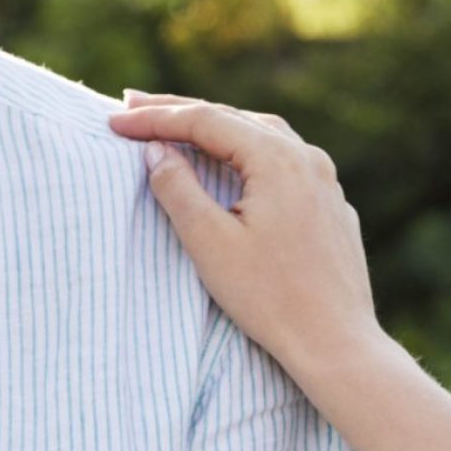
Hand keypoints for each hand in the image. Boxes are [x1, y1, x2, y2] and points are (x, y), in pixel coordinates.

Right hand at [107, 92, 383, 389]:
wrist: (337, 343)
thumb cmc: (271, 298)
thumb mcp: (210, 243)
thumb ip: (178, 189)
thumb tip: (155, 151)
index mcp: (276, 158)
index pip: (204, 120)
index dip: (154, 118)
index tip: (113, 120)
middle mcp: (307, 157)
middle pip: (234, 119)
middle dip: (181, 113)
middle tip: (134, 106)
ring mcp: (325, 181)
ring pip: (262, 136)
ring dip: (217, 128)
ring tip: (177, 126)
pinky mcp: (331, 206)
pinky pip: (284, 163)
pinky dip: (247, 153)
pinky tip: (234, 164)